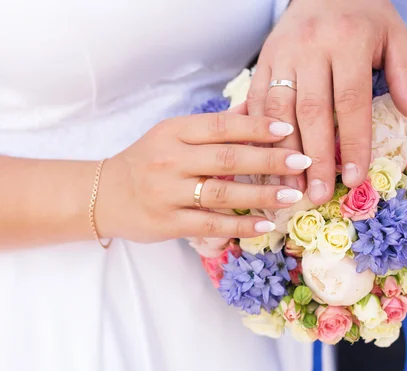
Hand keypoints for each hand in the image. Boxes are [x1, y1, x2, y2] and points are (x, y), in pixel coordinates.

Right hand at [96, 112, 311, 241]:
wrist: (104, 195)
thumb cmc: (147, 161)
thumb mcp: (173, 135)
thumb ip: (214, 126)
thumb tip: (255, 108)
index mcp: (174, 132)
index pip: (221, 126)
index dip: (256, 126)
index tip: (288, 129)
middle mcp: (170, 159)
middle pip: (228, 159)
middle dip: (269, 160)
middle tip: (302, 162)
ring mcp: (167, 193)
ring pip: (223, 194)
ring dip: (262, 195)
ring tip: (292, 195)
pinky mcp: (167, 223)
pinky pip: (210, 225)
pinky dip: (239, 225)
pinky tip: (265, 224)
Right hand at [247, 0, 406, 203]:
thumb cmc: (365, 17)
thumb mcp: (396, 38)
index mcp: (348, 42)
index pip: (350, 101)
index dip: (352, 142)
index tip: (354, 178)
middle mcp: (310, 48)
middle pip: (311, 111)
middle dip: (314, 158)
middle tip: (317, 195)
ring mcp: (282, 54)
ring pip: (278, 110)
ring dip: (281, 152)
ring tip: (289, 187)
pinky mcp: (263, 60)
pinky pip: (256, 100)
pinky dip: (258, 133)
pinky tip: (265, 160)